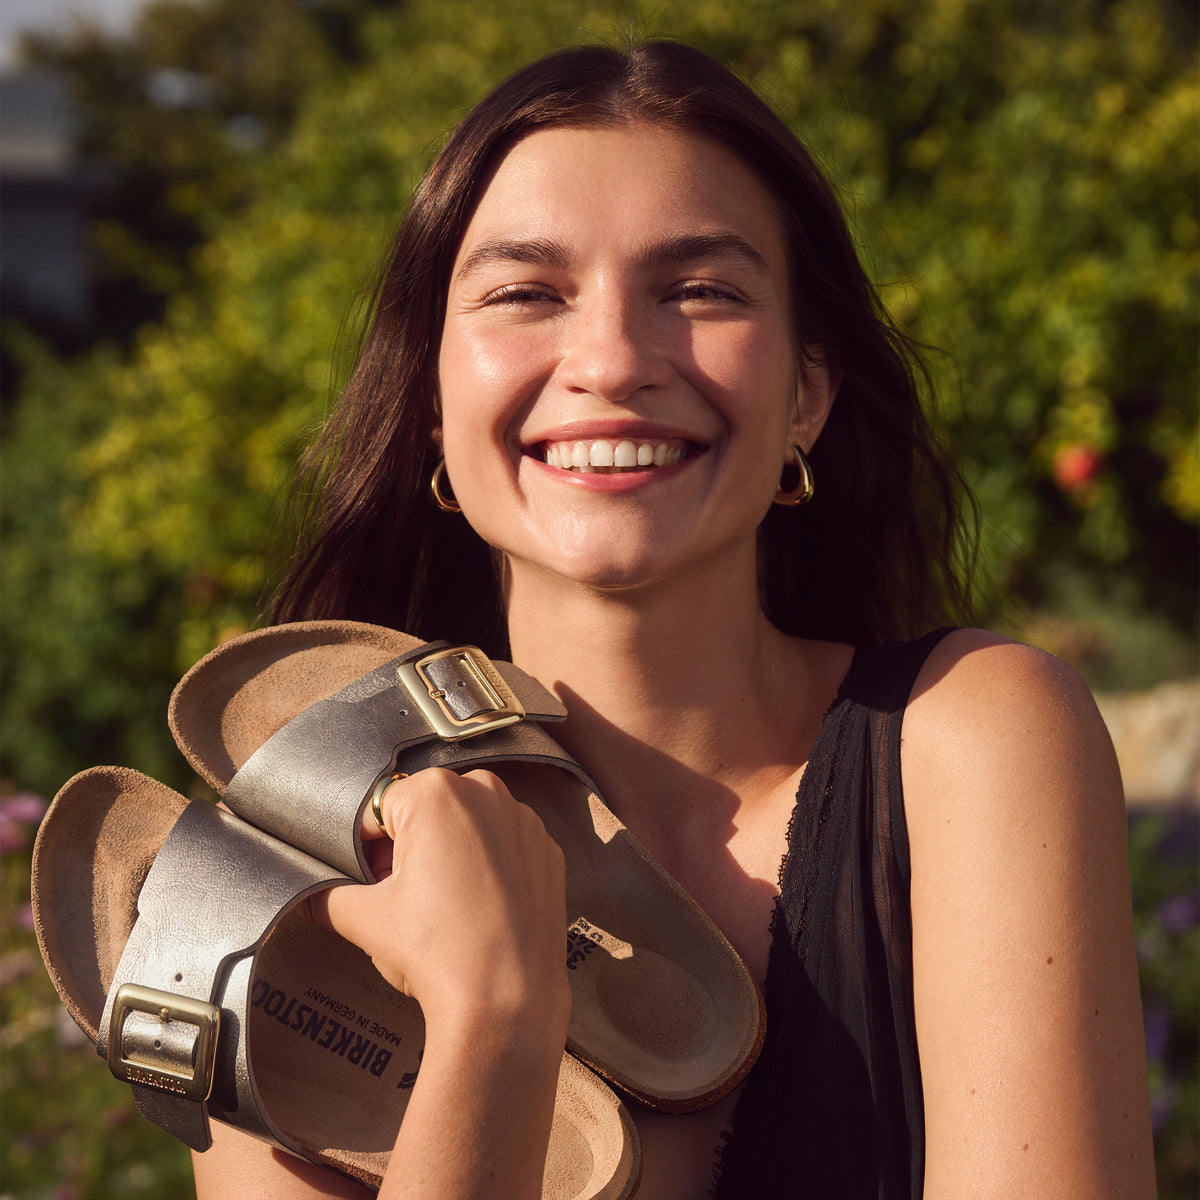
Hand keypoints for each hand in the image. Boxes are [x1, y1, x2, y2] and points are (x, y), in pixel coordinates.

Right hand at [310, 768, 570, 1033]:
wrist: (508, 1001)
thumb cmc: (440, 953)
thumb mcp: (365, 920)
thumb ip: (325, 896)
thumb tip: (305, 895)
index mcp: (435, 793)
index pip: (379, 810)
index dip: (367, 848)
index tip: (370, 880)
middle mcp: (486, 792)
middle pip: (426, 812)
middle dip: (409, 848)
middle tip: (405, 898)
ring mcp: (524, 820)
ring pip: (468, 826)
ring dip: (449, 854)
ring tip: (442, 908)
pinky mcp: (549, 850)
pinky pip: (505, 846)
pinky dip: (489, 867)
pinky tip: (478, 909)